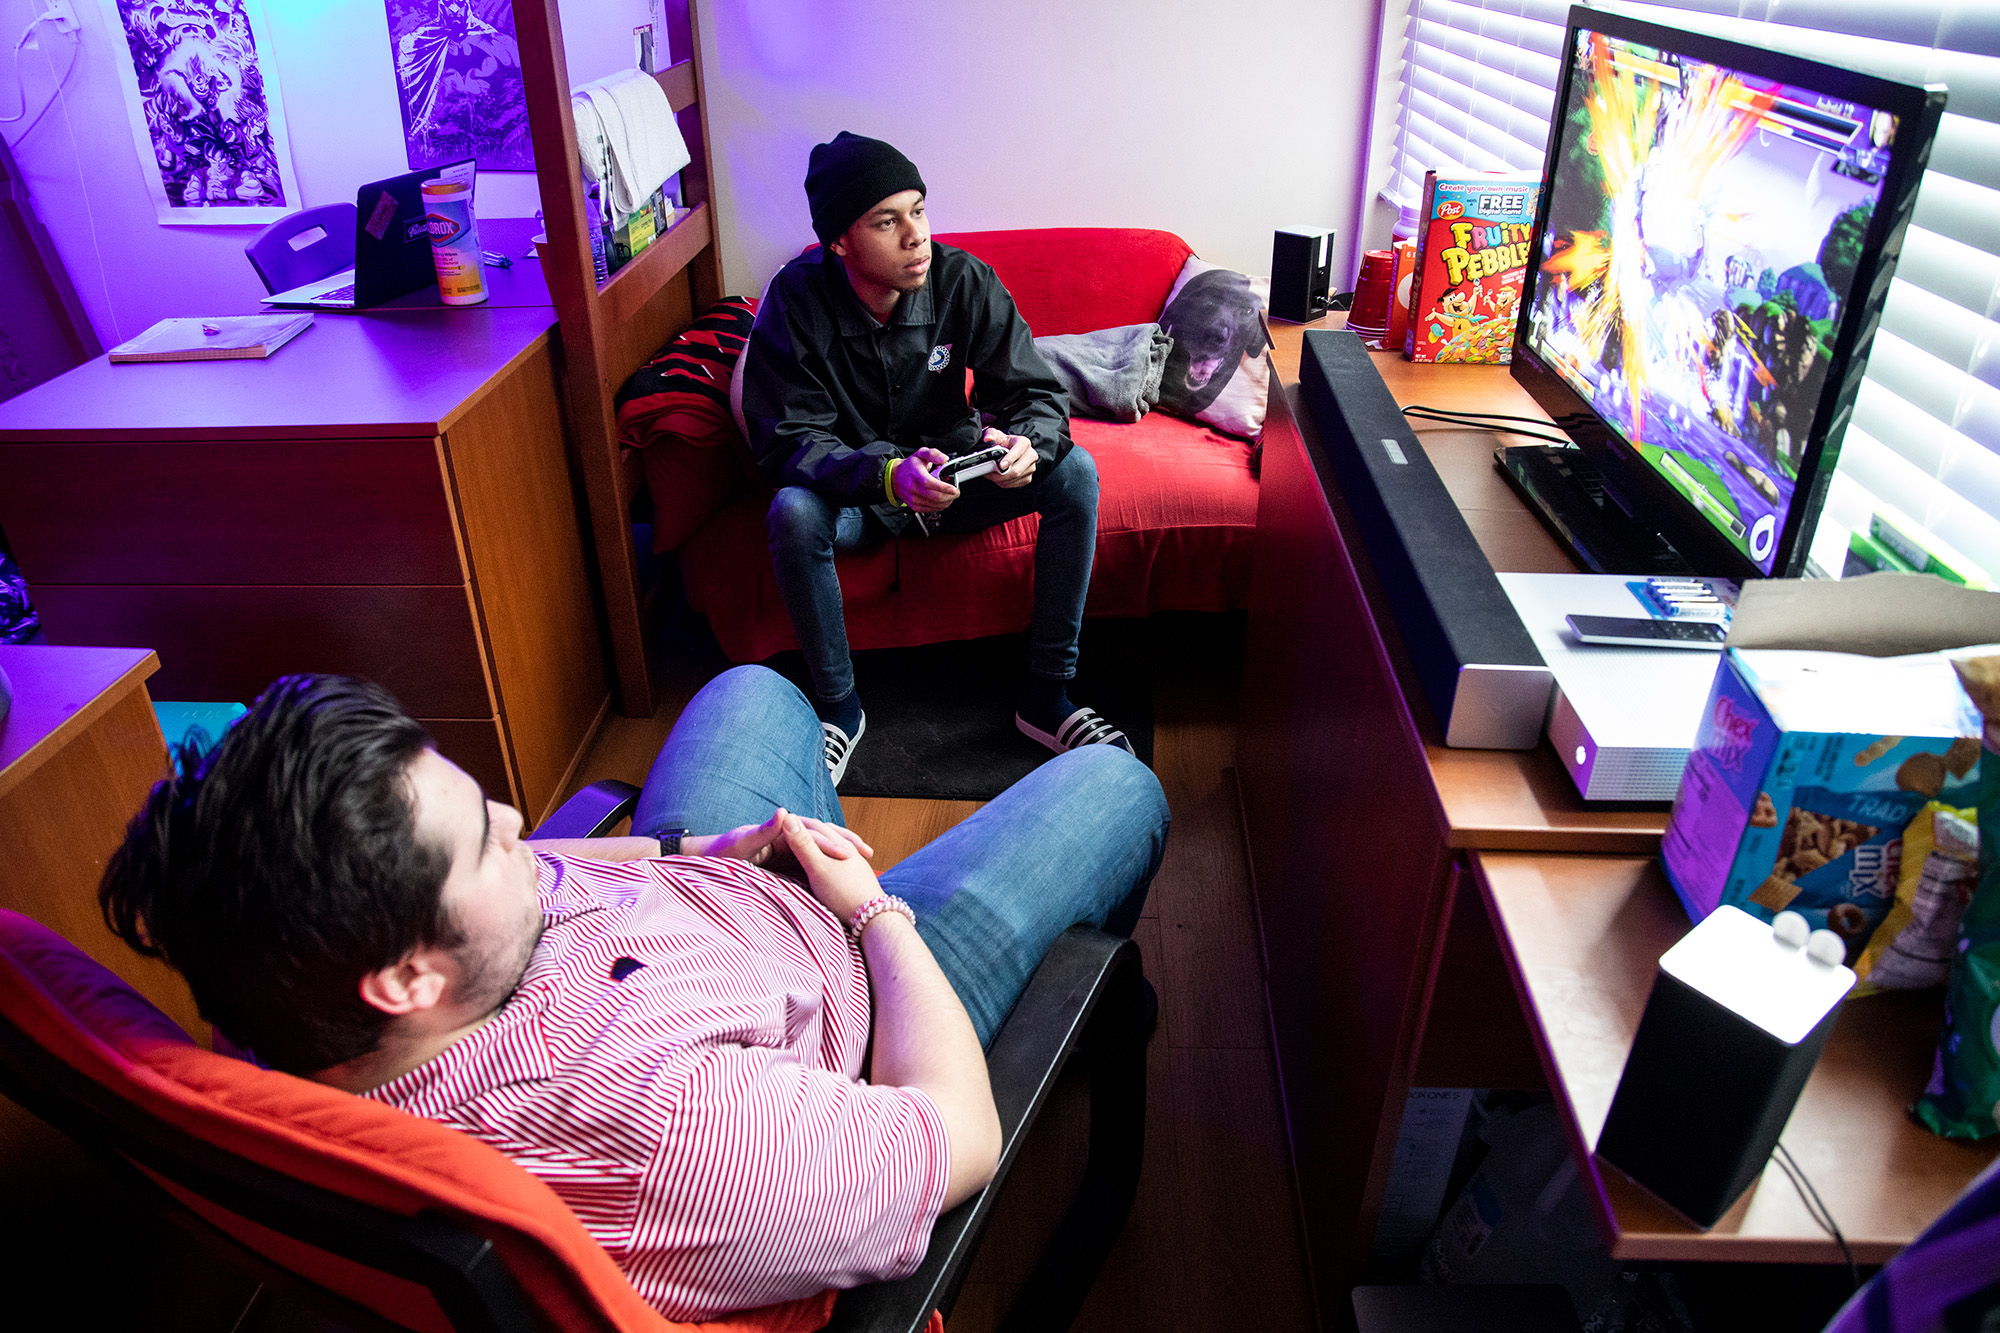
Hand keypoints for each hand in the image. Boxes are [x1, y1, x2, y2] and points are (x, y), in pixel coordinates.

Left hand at [685, 808, 873, 870]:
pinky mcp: (784, 861)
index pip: (811, 833)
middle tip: (867, 854)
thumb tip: (785, 812)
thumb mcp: (741, 844)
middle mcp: (785, 836)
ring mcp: (786, 849)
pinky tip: (843, 875)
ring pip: (820, 848)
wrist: (705, 862)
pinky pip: (812, 862)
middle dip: (845, 843)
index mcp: (778, 830)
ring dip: (841, 851)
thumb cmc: (720, 855)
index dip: (830, 842)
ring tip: (863, 860)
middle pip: (822, 836)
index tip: (847, 854)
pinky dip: (829, 865)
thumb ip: (763, 830)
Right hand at [781, 811, 885, 920]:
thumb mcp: (818, 868)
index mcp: (837, 842)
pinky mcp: (859, 878)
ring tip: (810, 843)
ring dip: (822, 841)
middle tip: (792, 828)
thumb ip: (803, 844)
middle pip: (827, 833)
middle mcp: (850, 848)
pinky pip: (842, 861)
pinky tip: (829, 868)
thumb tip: (788, 816)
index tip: (778, 823)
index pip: (813, 826)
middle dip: (809, 829)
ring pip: (837, 845)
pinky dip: (831, 857)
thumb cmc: (842, 893)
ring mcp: (857, 863)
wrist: (873, 918)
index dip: (794, 823)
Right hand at [893, 447, 957, 512]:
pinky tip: (942, 500)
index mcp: (915, 473)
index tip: (954, 489)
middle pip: (934, 496)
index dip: (943, 487)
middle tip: (956, 492)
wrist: (896, 477)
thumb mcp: (921, 454)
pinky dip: (940, 506)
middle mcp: (913, 487)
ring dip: (946, 502)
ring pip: (934, 504)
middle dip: (949, 496)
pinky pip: (931, 509)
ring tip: (950, 496)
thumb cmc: (910, 466)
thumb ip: (934, 454)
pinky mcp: (914, 506)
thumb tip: (944, 459)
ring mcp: (913, 498)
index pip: (929, 483)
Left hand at [991, 431, 1036, 488]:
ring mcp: (1031, 467)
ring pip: (1015, 478)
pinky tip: (999, 478)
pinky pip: (1015, 484)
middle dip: (1001, 474)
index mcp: (1024, 443)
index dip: (1010, 459)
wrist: (1009, 450)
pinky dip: (1005, 483)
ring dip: (1001, 479)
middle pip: (1017, 469)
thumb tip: (988, 439)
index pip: (1019, 451)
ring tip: (992, 475)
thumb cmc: (1004, 443)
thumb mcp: (996, 435)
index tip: (1000, 466)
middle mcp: (1030, 455)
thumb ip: (991, 434)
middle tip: (990, 473)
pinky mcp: (1028, 477)